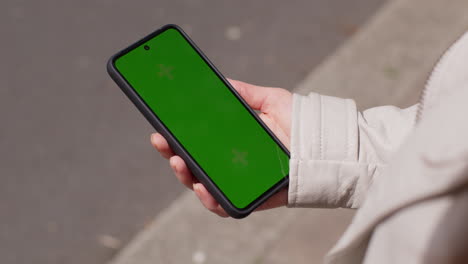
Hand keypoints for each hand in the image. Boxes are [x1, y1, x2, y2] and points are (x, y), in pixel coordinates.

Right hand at [151, 79, 291, 216]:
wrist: (326, 146)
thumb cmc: (300, 124)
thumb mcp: (271, 101)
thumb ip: (246, 93)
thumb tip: (221, 81)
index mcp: (232, 142)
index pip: (197, 142)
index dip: (177, 138)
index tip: (161, 128)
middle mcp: (231, 163)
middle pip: (194, 164)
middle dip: (173, 155)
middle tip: (162, 142)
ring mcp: (240, 182)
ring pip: (203, 186)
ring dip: (186, 177)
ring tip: (178, 162)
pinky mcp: (252, 199)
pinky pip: (226, 206)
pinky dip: (211, 201)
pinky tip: (202, 188)